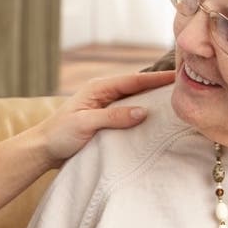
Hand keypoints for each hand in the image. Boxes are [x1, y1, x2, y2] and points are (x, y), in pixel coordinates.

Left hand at [35, 71, 173, 165]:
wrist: (42, 150)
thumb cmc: (58, 135)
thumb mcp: (85, 124)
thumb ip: (113, 117)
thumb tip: (143, 112)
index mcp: (98, 89)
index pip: (133, 80)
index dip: (157, 78)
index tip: (179, 76)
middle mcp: (104, 95)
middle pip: (137, 88)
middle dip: (159, 86)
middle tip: (186, 87)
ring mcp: (105, 108)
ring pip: (135, 101)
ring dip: (153, 102)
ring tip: (177, 103)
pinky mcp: (106, 122)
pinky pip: (129, 116)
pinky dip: (143, 117)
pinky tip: (157, 123)